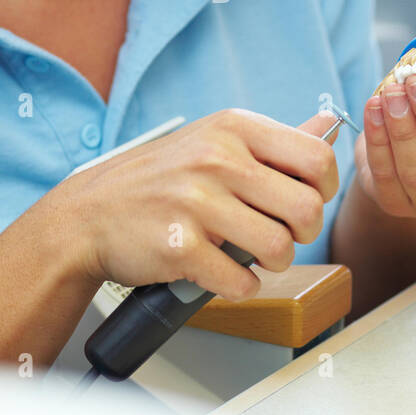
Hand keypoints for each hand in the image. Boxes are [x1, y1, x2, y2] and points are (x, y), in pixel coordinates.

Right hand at [49, 108, 339, 300]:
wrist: (88, 215)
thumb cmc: (158, 181)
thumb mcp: (214, 141)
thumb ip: (272, 143)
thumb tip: (328, 128)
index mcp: (233, 128)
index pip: (317, 158)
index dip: (324, 189)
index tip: (305, 200)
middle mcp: (217, 158)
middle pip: (308, 209)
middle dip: (303, 233)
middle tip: (280, 235)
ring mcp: (196, 202)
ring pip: (280, 249)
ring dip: (273, 263)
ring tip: (251, 255)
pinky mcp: (179, 246)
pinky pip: (241, 281)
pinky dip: (239, 286)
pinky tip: (221, 272)